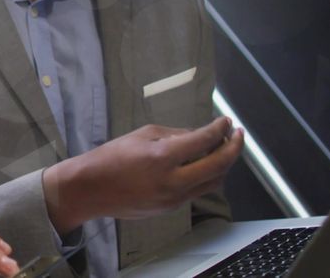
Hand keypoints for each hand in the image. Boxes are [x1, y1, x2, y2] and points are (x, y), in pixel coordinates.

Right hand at [44, 116, 243, 233]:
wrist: (91, 189)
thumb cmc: (111, 156)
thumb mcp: (142, 136)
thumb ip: (174, 135)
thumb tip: (200, 136)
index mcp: (163, 157)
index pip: (204, 141)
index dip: (220, 129)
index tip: (226, 121)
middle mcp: (173, 181)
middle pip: (218, 165)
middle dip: (233, 148)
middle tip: (238, 134)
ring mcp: (174, 198)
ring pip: (213, 182)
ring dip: (224, 165)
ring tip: (224, 149)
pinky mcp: (171, 208)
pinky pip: (198, 191)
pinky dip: (207, 176)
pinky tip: (204, 165)